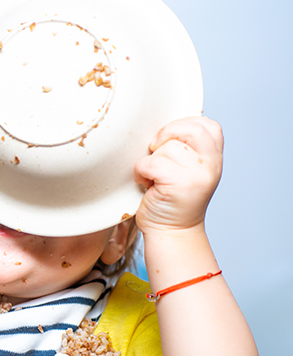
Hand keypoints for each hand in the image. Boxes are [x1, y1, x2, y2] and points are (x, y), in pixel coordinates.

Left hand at [133, 116, 222, 233]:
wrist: (171, 232)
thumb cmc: (171, 199)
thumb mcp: (187, 170)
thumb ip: (185, 148)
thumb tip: (163, 128)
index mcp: (213, 158)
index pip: (208, 125)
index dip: (184, 124)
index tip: (168, 138)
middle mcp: (211, 165)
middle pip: (191, 129)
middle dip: (167, 134)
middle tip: (155, 149)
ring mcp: (198, 175)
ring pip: (167, 147)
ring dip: (151, 159)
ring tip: (153, 176)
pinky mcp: (179, 184)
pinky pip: (152, 162)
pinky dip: (142, 170)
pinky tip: (145, 182)